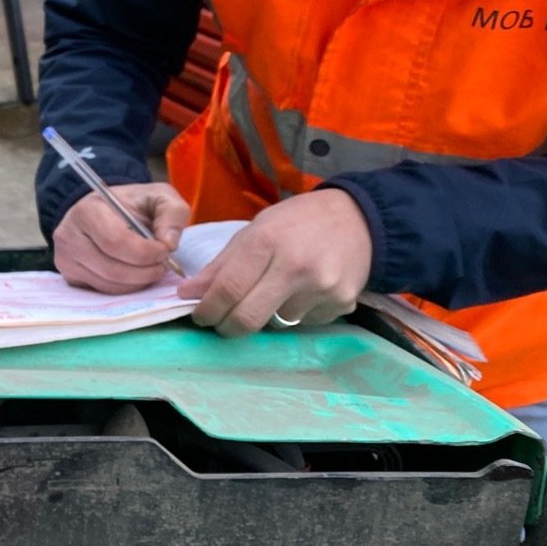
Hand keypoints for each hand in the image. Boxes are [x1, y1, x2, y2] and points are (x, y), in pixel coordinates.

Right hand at [53, 183, 189, 294]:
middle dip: (145, 272)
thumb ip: (172, 213)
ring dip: (138, 282)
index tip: (164, 251)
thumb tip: (169, 243)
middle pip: (112, 269)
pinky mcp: (69, 276)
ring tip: (151, 268)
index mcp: (88, 211)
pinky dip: (126, 287)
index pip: (115, 242)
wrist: (103, 211)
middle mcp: (68, 236)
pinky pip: (102, 291)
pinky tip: (135, 274)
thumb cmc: (131, 205)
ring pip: (109, 284)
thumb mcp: (158, 197)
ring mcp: (65, 259)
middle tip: (162, 265)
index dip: (145, 253)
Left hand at [175, 189, 371, 335]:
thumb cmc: (297, 222)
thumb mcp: (254, 231)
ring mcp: (322, 287)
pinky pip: (304, 322)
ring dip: (268, 315)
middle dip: (227, 326)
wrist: (359, 219)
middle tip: (222, 322)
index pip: (227, 290)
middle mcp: (295, 266)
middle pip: (248, 318)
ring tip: (277, 290)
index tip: (200, 316)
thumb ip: (220, 265)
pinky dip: (296, 313)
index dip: (207, 310)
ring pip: (276, 323)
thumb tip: (187, 294)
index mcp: (267, 242)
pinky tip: (304, 291)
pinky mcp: (342, 303)